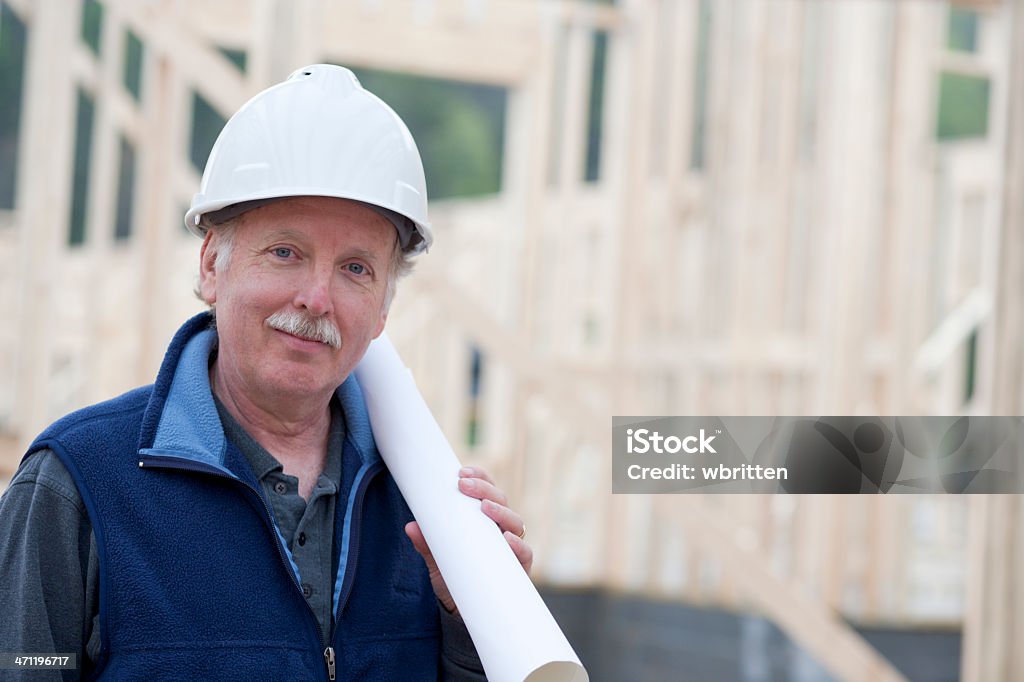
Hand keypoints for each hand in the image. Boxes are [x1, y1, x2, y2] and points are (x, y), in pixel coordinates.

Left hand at [405, 466, 533, 615]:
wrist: (464, 615)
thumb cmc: (455, 579)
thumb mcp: (437, 561)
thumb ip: (427, 545)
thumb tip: (410, 526)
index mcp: (484, 521)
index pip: (487, 491)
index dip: (479, 477)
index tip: (461, 472)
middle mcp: (501, 530)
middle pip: (501, 501)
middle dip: (485, 489)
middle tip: (464, 486)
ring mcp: (512, 549)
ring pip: (515, 521)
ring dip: (501, 511)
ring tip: (485, 507)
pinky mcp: (519, 570)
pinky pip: (525, 553)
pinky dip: (518, 545)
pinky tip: (507, 538)